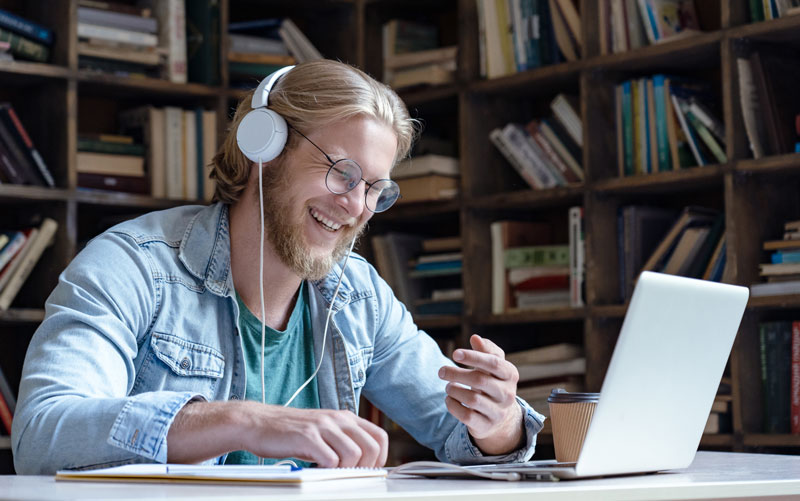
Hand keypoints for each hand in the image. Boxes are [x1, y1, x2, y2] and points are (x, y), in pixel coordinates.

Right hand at [242, 405, 388, 467]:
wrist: (258, 422)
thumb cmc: (290, 432)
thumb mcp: (323, 431)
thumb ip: (342, 441)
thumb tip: (364, 464)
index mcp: (345, 417)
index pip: (379, 436)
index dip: (380, 457)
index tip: (368, 470)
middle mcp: (337, 419)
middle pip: (371, 447)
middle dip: (365, 468)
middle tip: (348, 475)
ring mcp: (322, 426)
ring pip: (353, 454)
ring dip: (344, 470)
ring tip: (330, 472)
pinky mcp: (307, 436)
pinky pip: (330, 459)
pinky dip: (327, 470)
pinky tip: (316, 468)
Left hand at [438, 334, 523, 454]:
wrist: (499, 417)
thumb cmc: (492, 383)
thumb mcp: (492, 366)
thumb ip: (486, 350)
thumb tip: (475, 338)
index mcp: (510, 374)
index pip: (493, 363)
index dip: (473, 357)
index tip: (455, 354)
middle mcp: (508, 394)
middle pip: (479, 380)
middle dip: (456, 374)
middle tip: (441, 371)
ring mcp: (498, 412)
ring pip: (472, 399)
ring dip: (454, 390)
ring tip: (448, 386)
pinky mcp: (486, 426)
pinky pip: (466, 416)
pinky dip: (453, 406)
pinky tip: (449, 399)